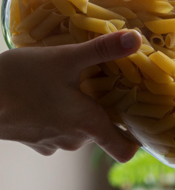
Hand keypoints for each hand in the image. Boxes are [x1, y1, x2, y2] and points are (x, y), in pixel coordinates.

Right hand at [0, 31, 141, 161]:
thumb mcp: (65, 58)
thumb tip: (136, 38)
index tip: (138, 124)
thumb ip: (102, 50)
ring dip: (79, 113)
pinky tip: (49, 97)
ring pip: (78, 131)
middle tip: (104, 89)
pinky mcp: (33, 142)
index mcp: (89, 126)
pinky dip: (58, 118)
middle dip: (104, 113)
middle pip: (101, 133)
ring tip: (74, 88)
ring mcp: (52, 144)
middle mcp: (75, 141)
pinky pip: (56, 131)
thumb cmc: (21, 80)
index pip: (125, 150)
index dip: (136, 140)